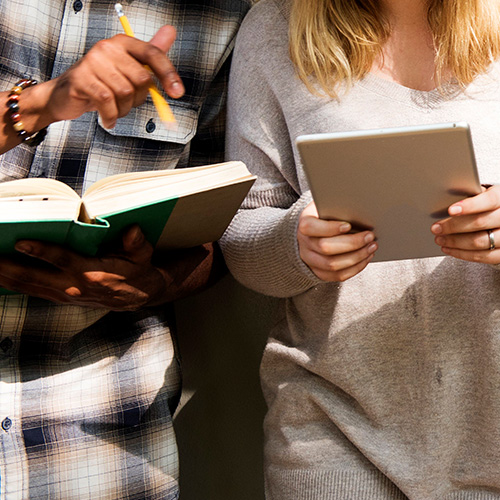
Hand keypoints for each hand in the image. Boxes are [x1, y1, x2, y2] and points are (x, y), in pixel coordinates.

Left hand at [0, 225, 168, 309]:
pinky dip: (13, 284)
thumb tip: (133, 230)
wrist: (140, 296)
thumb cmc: (138, 270)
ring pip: (28, 287)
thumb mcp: (142, 255)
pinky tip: (1, 276)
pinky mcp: (63, 298)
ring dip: (5, 276)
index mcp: (93, 274)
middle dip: (7, 266)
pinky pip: (32, 292)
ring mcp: (66, 295)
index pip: (63, 261)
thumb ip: (136, 243)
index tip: (20, 242)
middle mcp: (75, 287)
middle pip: (34, 277)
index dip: (41, 251)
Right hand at [35, 25, 183, 128]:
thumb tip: (170, 32)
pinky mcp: (81, 78)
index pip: (152, 54)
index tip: (177, 92)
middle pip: (141, 79)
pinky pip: (108, 102)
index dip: (168, 74)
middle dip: (139, 99)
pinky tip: (108, 118)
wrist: (66, 95)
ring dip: (124, 109)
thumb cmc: (101, 82)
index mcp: (123, 43)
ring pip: (125, 93)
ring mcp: (92, 61)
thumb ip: (150, 56)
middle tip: (127, 103)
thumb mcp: (128, 69)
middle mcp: (108, 48)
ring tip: (114, 110)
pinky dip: (111, 116)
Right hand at [297, 201, 376, 281]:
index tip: (348, 225)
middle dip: (351, 243)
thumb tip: (358, 211)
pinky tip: (365, 258)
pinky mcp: (319, 272)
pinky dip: (354, 268)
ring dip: (356, 257)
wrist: (312, 232)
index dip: (330, 228)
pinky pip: (337, 276)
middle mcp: (304, 244)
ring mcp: (310, 260)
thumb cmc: (324, 216)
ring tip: (371, 247)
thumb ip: (337, 209)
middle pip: (325, 248)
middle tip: (369, 236)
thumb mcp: (326, 207)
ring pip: (332, 265)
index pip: (311, 227)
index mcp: (304, 224)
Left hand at [431, 185, 499, 263]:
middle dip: (454, 226)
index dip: (470, 206)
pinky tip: (449, 249)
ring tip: (439, 239)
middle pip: (481, 222)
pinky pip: (483, 256)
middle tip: (435, 228)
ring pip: (480, 242)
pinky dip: (462, 253)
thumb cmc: (488, 206)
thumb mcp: (483, 196)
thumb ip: (470, 198)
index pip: (489, 200)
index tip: (451, 210)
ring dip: (455, 242)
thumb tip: (446, 204)